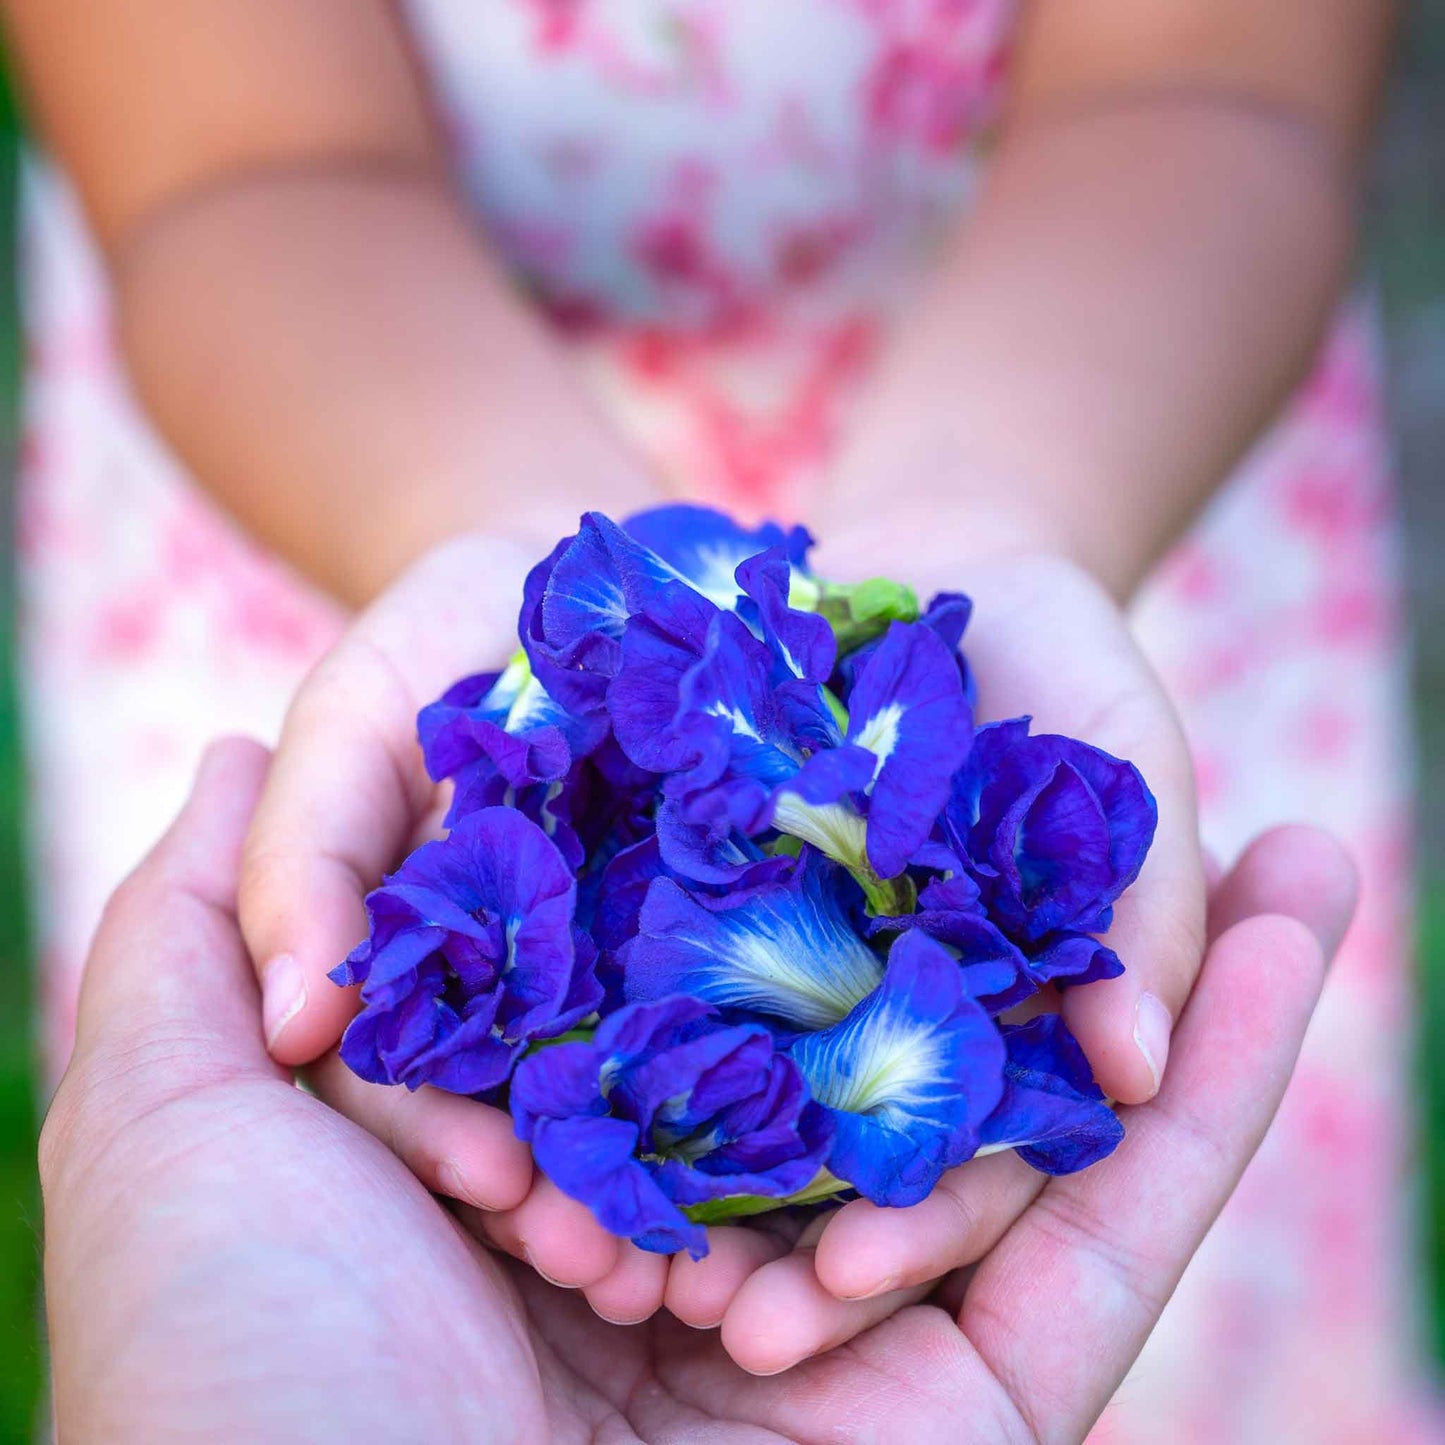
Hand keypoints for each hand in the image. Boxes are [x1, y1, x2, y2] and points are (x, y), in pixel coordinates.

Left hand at [44, 739, 1349, 1439]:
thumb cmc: (225, 1358)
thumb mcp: (181, 1098)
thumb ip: (207, 922)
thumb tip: (218, 751)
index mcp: (600, 1153)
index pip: (749, 958)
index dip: (840, 834)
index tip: (920, 709)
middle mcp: (750, 1236)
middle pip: (932, 1038)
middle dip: (1057, 913)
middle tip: (1154, 771)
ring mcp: (882, 1332)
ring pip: (1065, 1122)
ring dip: (1195, 980)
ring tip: (1302, 843)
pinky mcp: (990, 1413)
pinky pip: (1127, 1227)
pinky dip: (1230, 1082)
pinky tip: (1305, 924)